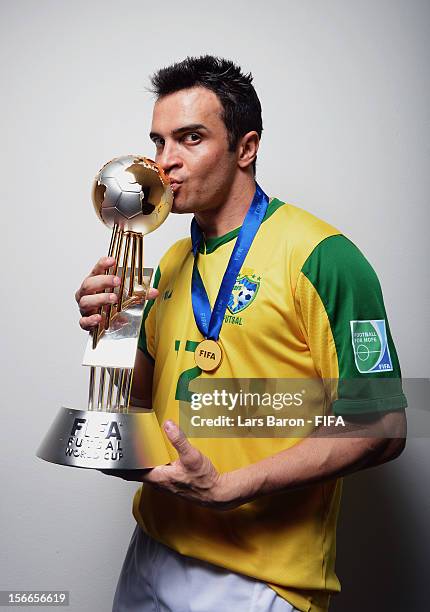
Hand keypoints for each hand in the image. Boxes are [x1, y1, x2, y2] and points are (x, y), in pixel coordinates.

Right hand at [75, 256, 158, 330]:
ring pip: (86, 302)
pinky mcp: (85, 322)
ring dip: (100, 299)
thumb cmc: (110, 305)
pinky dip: (90, 320)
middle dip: (103, 281)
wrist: (104, 323)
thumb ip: (139, 294)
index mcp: (94, 283)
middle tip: (117, 281)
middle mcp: (86, 294)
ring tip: (113, 299)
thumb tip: (154, 291)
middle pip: (88, 284)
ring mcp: (85, 308)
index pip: (96, 271)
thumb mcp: (125, 296)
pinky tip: (99, 318)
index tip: (112, 260)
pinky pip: (84, 321)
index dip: (102, 264)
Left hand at [101, 420, 232, 509]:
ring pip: (141, 472)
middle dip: (119, 464)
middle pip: (131, 473)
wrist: (216, 494)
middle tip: (108, 451)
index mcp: (158, 476)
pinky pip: (151, 472)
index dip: (113, 468)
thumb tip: (168, 425)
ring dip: (131, 464)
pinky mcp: (170, 481)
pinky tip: (147, 456)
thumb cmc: (204, 480)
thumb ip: (179, 440)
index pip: (129, 473)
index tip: (100, 462)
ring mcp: (163, 482)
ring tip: (123, 452)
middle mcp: (157, 481)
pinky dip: (144, 464)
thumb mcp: (192, 457)